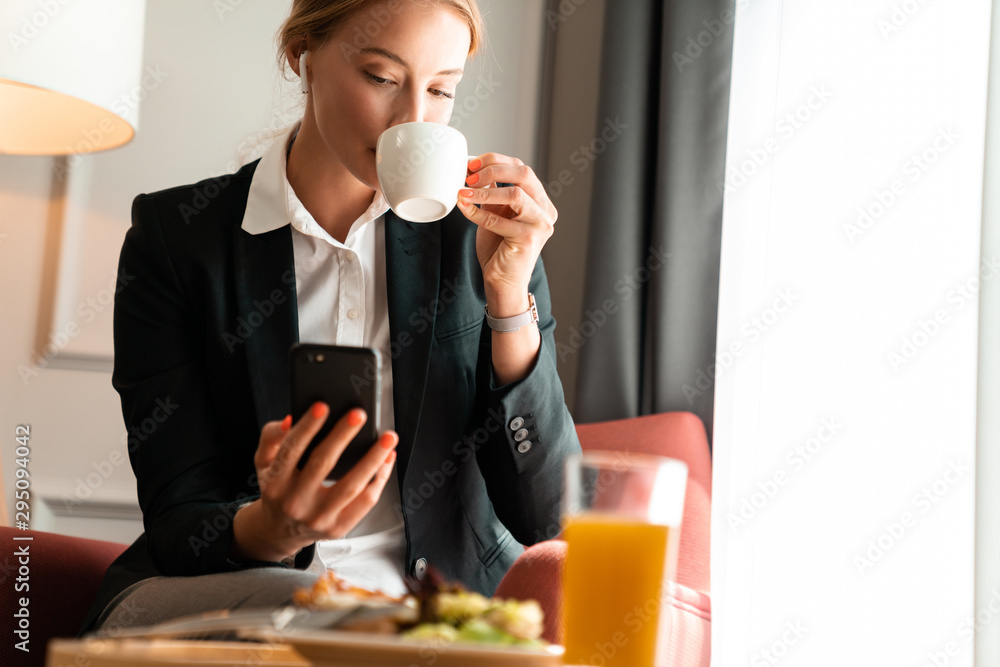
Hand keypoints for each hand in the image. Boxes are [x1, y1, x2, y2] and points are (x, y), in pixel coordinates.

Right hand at [230, 403, 397, 563]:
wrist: (281, 529)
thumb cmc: (277, 486)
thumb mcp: (264, 461)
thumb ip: (271, 436)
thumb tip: (290, 420)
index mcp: (275, 482)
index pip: (290, 450)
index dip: (307, 427)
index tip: (322, 406)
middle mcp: (295, 502)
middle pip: (323, 465)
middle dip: (342, 436)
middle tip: (359, 413)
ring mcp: (319, 517)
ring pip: (351, 486)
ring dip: (373, 459)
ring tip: (388, 437)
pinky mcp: (338, 528)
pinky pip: (365, 502)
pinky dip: (380, 479)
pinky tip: (387, 459)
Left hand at [457, 154, 556, 315]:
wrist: (503, 282)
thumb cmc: (498, 249)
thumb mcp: (496, 213)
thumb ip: (493, 192)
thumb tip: (475, 169)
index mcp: (540, 201)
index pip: (522, 168)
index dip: (496, 161)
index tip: (473, 164)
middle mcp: (546, 211)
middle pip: (524, 174)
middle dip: (493, 169)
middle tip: (470, 176)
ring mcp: (540, 225)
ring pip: (515, 194)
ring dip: (485, 190)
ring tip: (465, 191)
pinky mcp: (528, 239)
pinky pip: (499, 219)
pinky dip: (477, 212)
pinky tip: (464, 208)